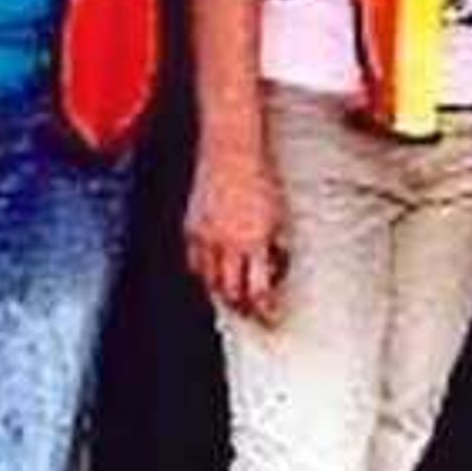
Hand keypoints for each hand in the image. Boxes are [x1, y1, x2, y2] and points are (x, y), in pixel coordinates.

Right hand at [184, 140, 285, 323]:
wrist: (232, 152)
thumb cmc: (261, 178)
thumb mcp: (280, 216)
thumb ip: (276, 245)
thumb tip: (276, 266)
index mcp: (255, 241)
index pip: (258, 289)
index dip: (264, 309)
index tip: (270, 318)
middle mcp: (228, 243)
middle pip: (230, 291)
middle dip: (241, 307)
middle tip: (249, 314)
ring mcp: (205, 236)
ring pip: (208, 280)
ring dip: (221, 292)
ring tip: (231, 297)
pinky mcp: (191, 227)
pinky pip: (194, 261)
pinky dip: (204, 272)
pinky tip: (211, 272)